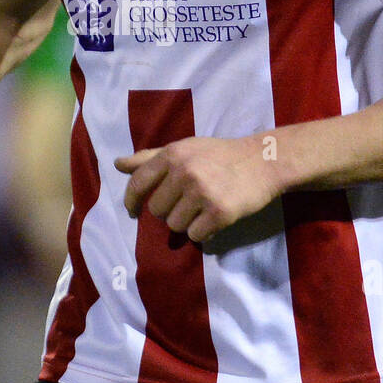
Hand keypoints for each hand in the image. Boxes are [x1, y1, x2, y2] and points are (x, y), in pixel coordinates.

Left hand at [114, 135, 277, 243]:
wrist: (263, 161)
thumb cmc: (220, 154)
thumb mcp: (185, 148)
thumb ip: (150, 158)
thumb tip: (118, 165)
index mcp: (173, 155)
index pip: (138, 183)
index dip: (130, 200)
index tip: (132, 211)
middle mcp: (184, 173)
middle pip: (156, 210)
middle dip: (168, 210)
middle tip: (187, 203)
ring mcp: (202, 193)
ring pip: (174, 225)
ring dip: (186, 222)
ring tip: (202, 209)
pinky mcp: (219, 213)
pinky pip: (196, 235)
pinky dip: (203, 232)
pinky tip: (214, 219)